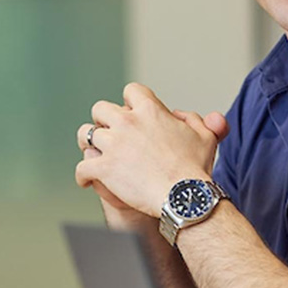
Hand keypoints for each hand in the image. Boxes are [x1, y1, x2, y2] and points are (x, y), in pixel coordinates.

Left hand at [73, 83, 227, 219]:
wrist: (185, 196)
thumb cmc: (196, 169)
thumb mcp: (205, 137)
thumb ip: (195, 120)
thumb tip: (180, 115)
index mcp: (150, 110)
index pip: (131, 91)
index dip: (130, 100)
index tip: (131, 111)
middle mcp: (127, 123)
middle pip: (100, 108)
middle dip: (102, 119)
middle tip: (108, 131)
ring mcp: (113, 145)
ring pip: (85, 134)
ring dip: (88, 142)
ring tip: (92, 151)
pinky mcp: (104, 168)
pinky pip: (82, 167)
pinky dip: (82, 175)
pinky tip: (87, 181)